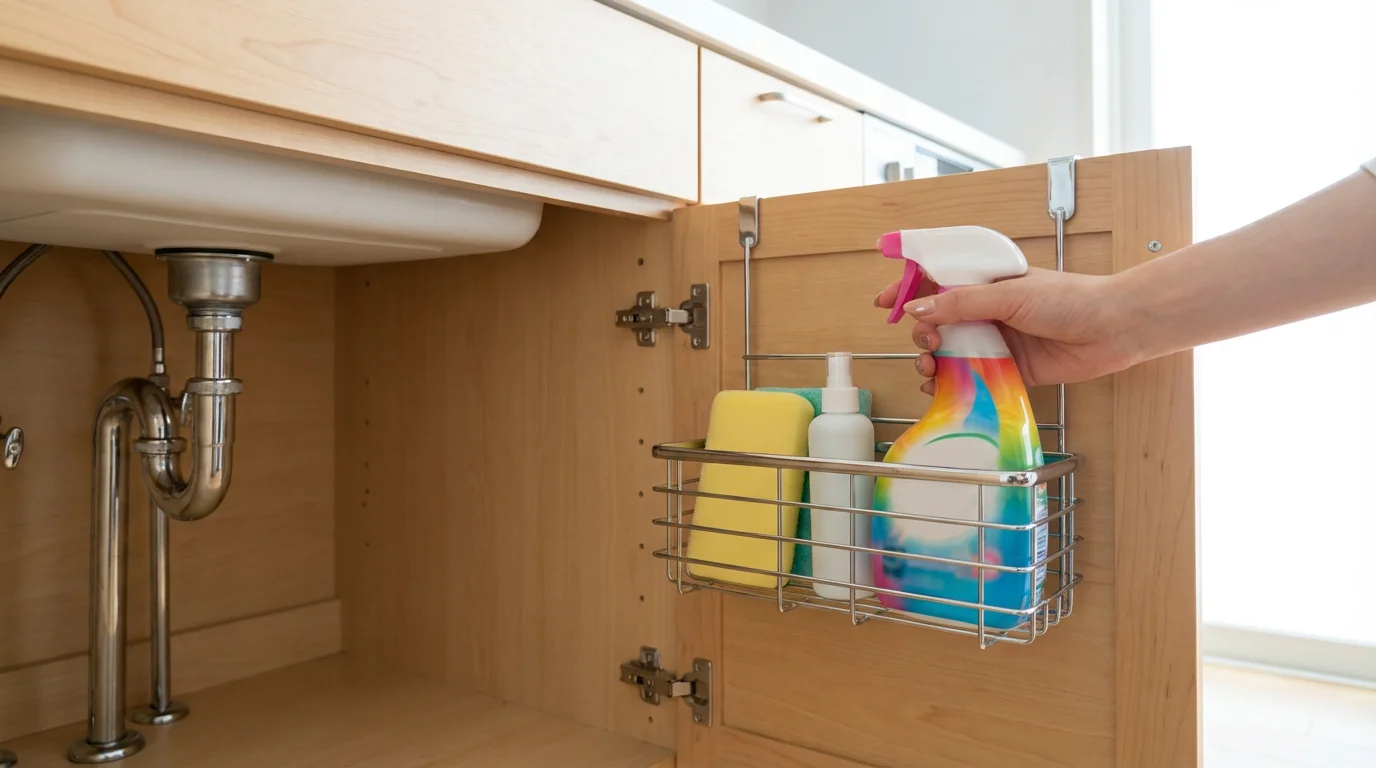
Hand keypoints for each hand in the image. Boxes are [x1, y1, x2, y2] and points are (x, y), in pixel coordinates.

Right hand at [875, 268, 1141, 390]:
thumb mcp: (1010, 295)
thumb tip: (917, 310)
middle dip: (921, 334)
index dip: (907, 289)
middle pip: (937, 322)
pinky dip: (952, 386)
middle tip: (927, 344)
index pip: (936, 280)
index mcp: (986, 282)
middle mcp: (987, 310)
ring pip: (950, 352)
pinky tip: (941, 390)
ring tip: (930, 369)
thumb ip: (962, 304)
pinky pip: (971, 379)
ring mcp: (996, 341)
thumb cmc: (1069, 300)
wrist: (1113, 329)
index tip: (884, 304)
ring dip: (931, 362)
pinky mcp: (1008, 370)